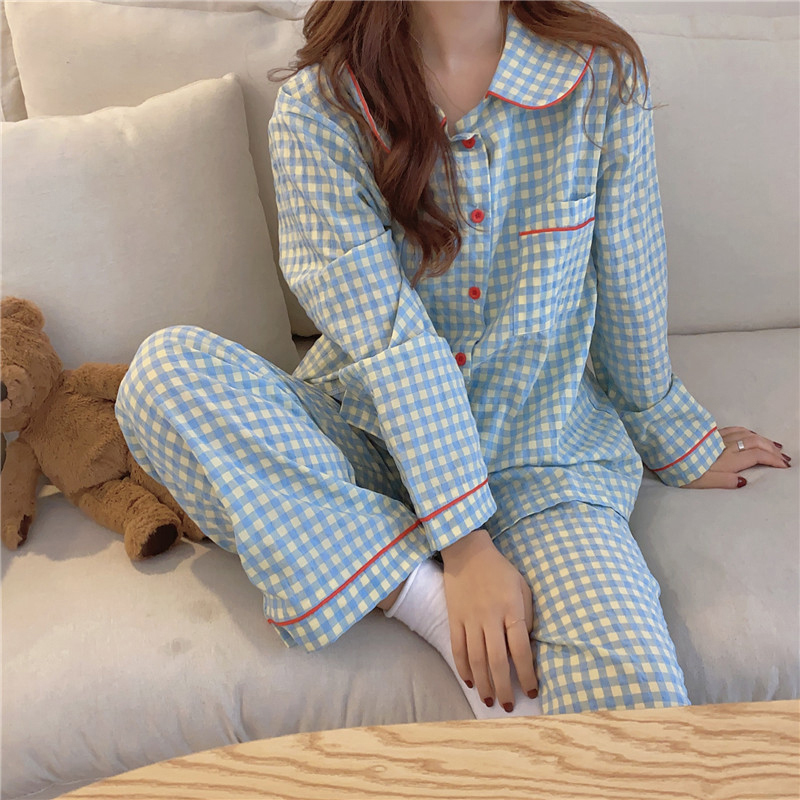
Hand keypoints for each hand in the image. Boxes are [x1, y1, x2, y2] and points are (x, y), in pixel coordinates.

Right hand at [440, 528, 537, 710]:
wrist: (467, 552)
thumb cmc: (500, 570)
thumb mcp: (523, 587)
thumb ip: (527, 616)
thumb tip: (526, 644)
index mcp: (511, 610)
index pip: (521, 650)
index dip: (528, 674)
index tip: (532, 690)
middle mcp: (490, 618)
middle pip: (498, 661)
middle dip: (504, 688)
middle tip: (508, 706)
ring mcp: (469, 619)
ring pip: (476, 660)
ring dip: (484, 683)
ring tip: (489, 700)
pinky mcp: (454, 618)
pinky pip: (457, 648)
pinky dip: (463, 668)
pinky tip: (470, 681)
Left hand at [682, 426, 790, 488]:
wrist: (660, 446)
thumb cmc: (678, 468)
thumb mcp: (699, 482)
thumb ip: (723, 482)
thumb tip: (744, 482)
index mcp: (725, 458)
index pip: (757, 455)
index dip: (773, 459)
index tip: (784, 466)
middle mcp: (724, 445)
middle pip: (755, 442)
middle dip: (772, 449)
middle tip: (784, 457)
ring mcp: (716, 436)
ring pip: (746, 433)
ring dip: (763, 439)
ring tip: (774, 446)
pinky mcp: (708, 432)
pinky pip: (734, 429)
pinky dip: (748, 432)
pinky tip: (750, 434)